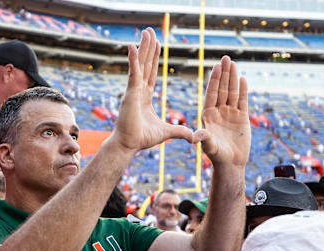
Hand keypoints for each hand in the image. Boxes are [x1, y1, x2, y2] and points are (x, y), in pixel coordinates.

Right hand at [110, 28, 195, 151]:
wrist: (129, 145)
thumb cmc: (142, 139)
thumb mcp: (167, 132)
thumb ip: (180, 132)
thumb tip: (194, 137)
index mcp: (144, 96)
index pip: (151, 73)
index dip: (153, 58)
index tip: (156, 44)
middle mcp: (138, 90)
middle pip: (145, 64)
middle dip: (148, 48)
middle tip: (150, 31)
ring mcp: (133, 90)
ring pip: (140, 64)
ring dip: (143, 48)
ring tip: (146, 32)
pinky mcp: (130, 93)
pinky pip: (133, 72)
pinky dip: (133, 59)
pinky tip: (133, 45)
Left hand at [195, 56, 250, 167]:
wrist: (231, 163)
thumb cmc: (217, 156)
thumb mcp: (209, 146)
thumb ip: (204, 138)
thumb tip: (195, 136)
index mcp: (208, 115)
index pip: (212, 93)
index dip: (214, 80)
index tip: (216, 67)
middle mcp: (219, 111)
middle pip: (222, 89)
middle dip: (224, 74)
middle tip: (225, 58)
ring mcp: (230, 113)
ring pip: (232, 92)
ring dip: (233, 78)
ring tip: (233, 63)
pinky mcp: (242, 118)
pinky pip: (242, 101)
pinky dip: (243, 90)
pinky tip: (242, 79)